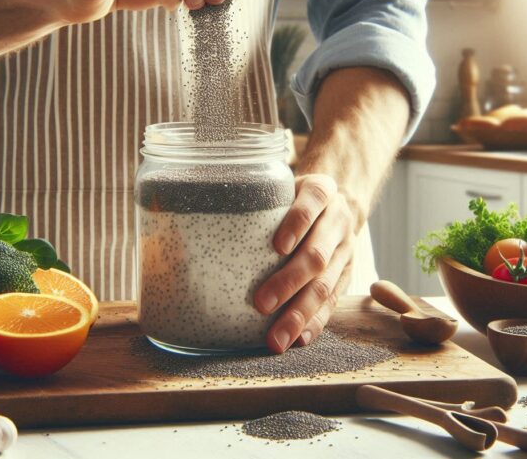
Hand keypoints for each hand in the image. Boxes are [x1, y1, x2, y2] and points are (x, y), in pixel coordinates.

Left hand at [254, 174, 358, 352]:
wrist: (335, 204)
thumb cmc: (290, 198)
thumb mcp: (279, 187)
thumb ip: (249, 197)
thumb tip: (179, 209)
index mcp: (322, 191)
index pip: (314, 199)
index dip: (298, 221)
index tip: (278, 246)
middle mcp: (339, 219)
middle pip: (318, 251)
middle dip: (290, 280)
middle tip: (261, 303)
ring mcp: (346, 250)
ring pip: (326, 284)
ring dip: (300, 313)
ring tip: (277, 338)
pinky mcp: (346, 275)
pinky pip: (333, 302)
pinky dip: (315, 322)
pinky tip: (299, 339)